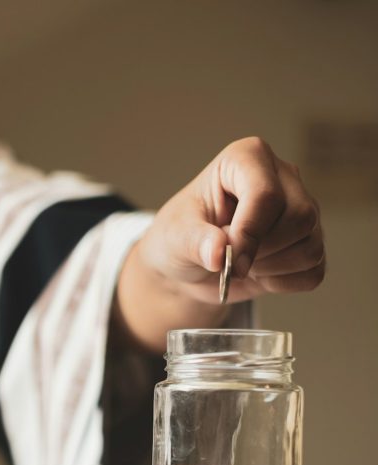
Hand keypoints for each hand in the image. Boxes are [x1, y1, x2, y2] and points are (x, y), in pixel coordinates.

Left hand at [140, 136, 324, 304]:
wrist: (189, 265)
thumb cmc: (181, 236)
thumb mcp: (174, 235)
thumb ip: (194, 241)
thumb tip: (217, 253)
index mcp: (247, 158)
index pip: (266, 194)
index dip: (248, 234)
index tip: (223, 259)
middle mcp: (283, 177)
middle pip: (300, 218)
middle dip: (261, 251)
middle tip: (228, 261)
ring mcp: (303, 208)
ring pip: (310, 246)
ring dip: (270, 269)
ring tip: (241, 264)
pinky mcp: (310, 241)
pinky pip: (313, 270)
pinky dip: (282, 282)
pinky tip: (259, 274)